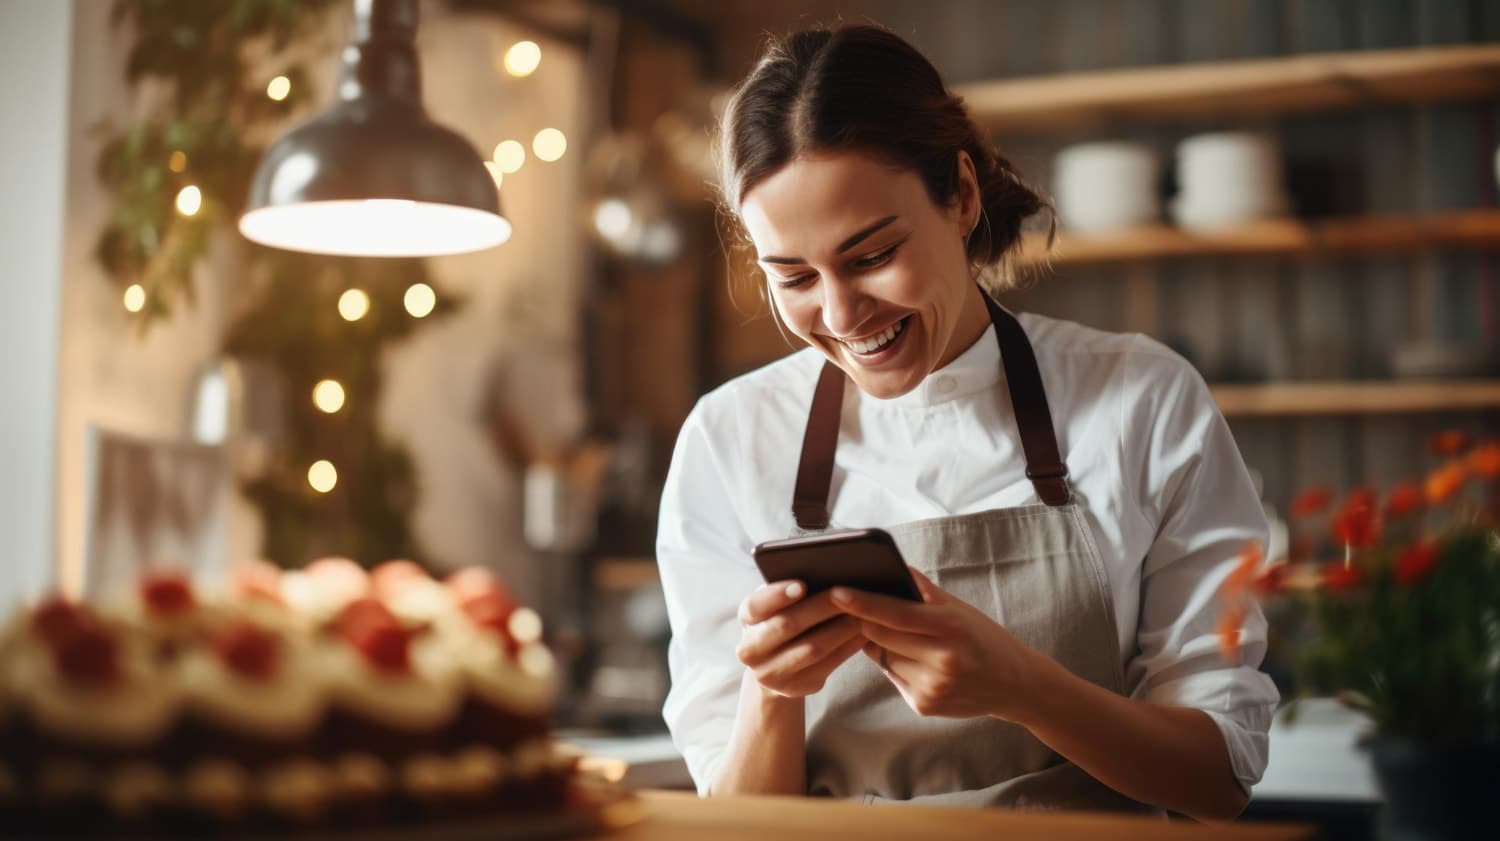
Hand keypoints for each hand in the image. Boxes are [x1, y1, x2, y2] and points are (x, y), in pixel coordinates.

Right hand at [736, 581, 866, 697]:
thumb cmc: (784, 619)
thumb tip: (826, 573)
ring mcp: (771, 673)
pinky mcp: (795, 688)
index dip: (778, 595)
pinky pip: (827, 666)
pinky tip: (864, 634)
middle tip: (849, 592)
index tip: (802, 585)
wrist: (777, 665)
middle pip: (788, 625)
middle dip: (822, 607)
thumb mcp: (779, 604)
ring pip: (812, 648)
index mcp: (747, 618)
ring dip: (841, 629)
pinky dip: (847, 647)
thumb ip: (791, 590)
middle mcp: (751, 649)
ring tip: (863, 612)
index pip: (756, 604)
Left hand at [831, 567, 1042, 720]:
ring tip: (907, 640)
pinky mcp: (924, 705)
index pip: (894, 613)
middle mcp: (941, 659)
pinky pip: (893, 678)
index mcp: (950, 627)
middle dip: (866, 622)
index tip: (836, 593)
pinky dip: (896, 666)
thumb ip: (925, 591)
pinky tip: (918, 663)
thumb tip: (893, 567)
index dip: (861, 603)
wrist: (1015, 684)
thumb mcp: (960, 610)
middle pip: (879, 636)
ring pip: (882, 658)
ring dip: (883, 646)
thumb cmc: (983, 638)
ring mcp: (932, 687)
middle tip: (860, 610)